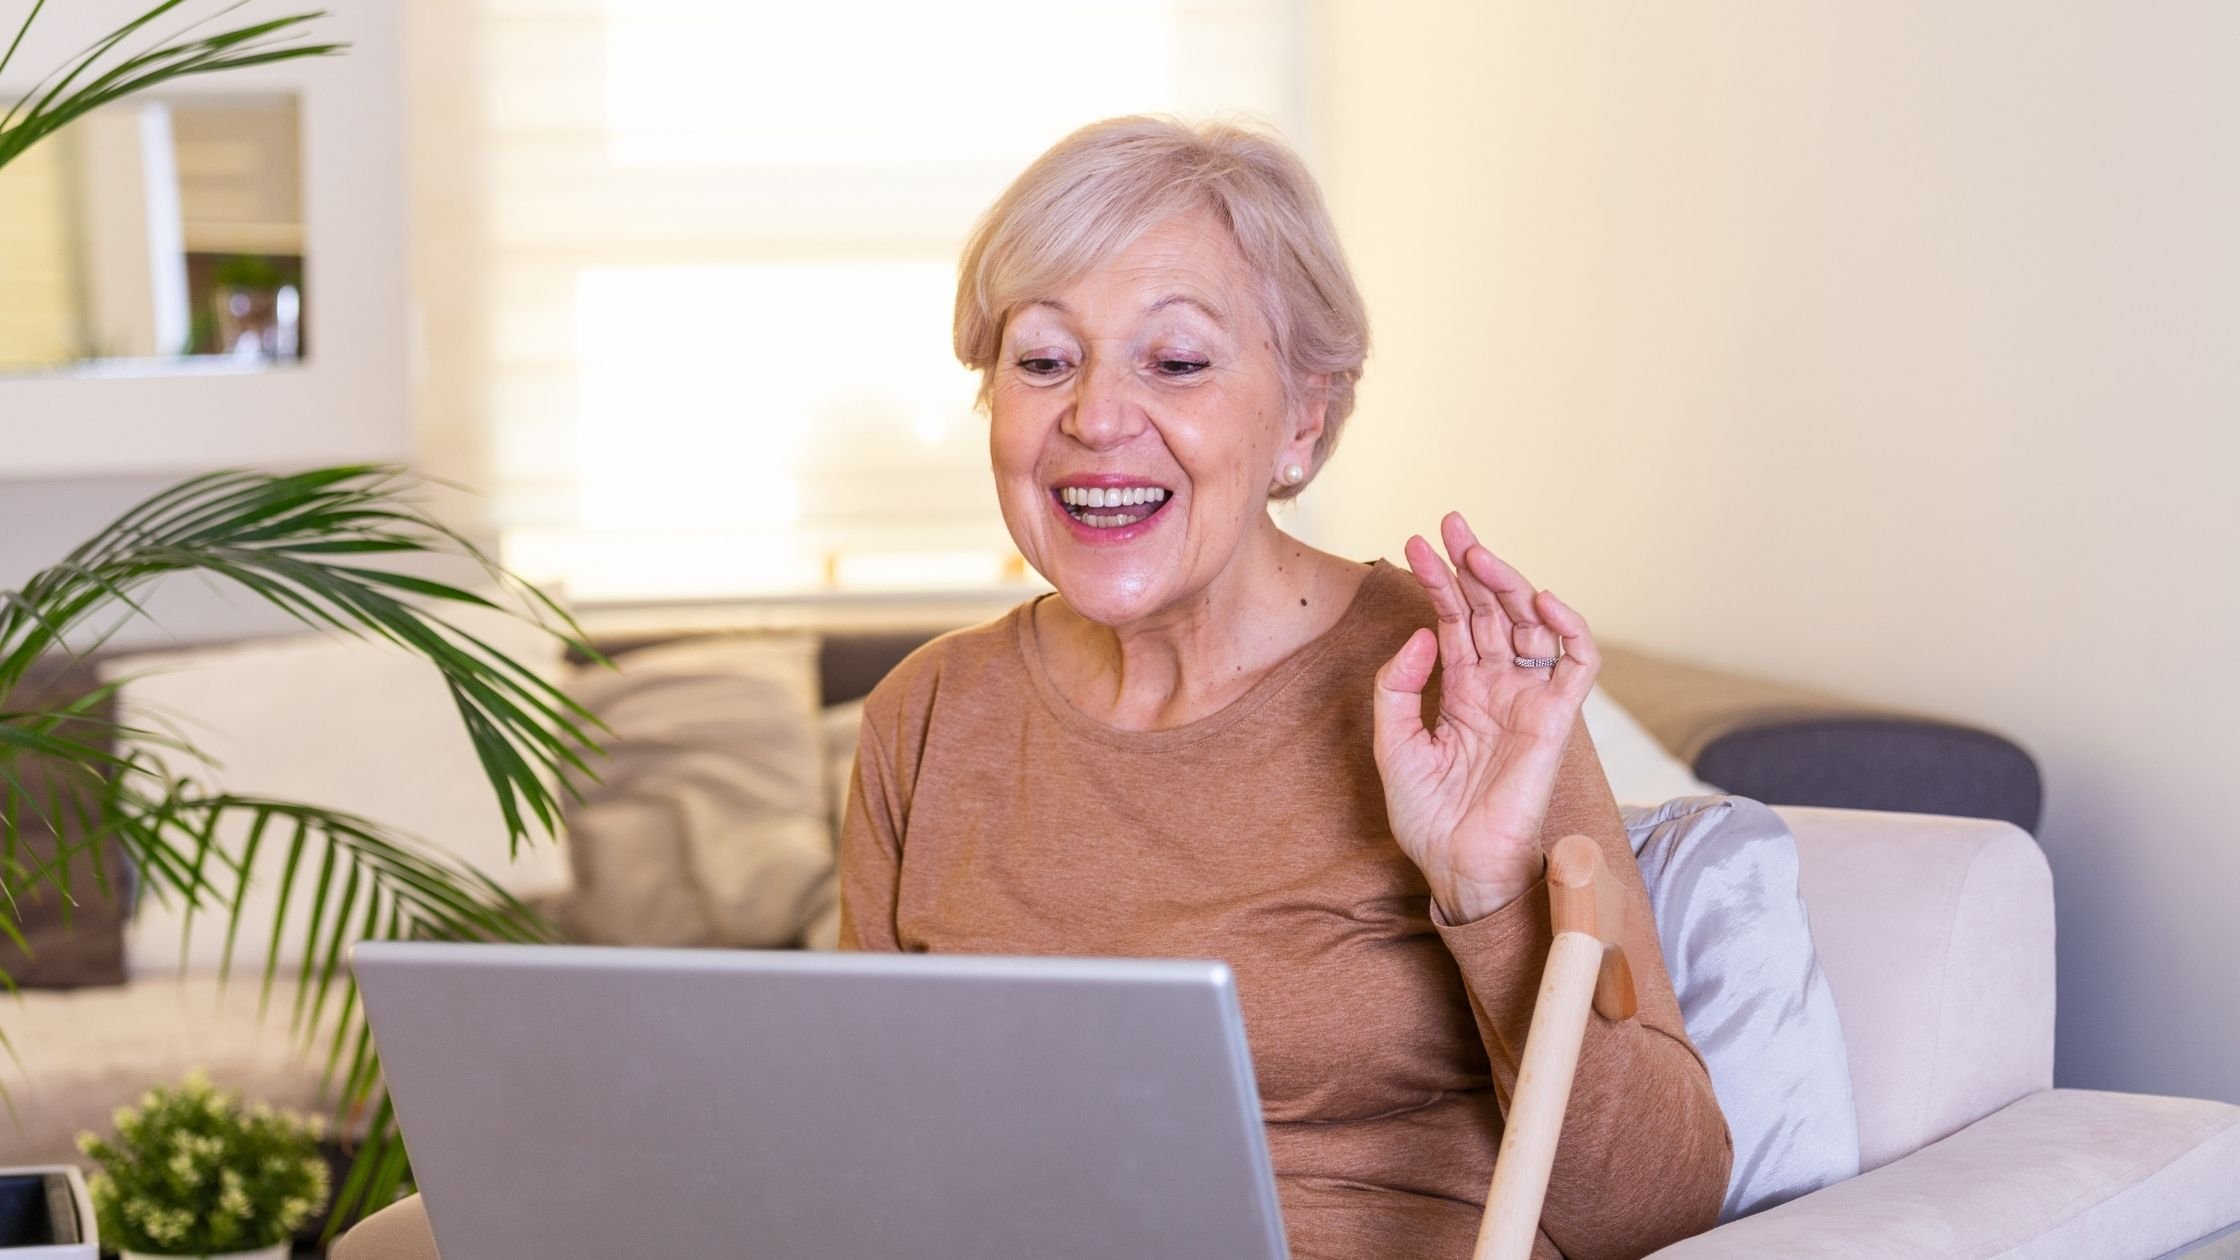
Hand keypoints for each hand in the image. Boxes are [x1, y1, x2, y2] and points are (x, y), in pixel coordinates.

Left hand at [1372, 512, 1599, 923]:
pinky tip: (1539, 599)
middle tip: (1450, 524)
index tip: (1415, 540)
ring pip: (1530, 623)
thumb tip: (1424, 632)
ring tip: (1476, 553)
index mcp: (1462, 690)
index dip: (1438, 580)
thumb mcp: (1394, 741)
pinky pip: (1577, 663)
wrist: (1456, 865)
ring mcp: (1529, 699)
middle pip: (1491, 610)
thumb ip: (1399, 686)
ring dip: (1508, 583)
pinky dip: (1568, 626)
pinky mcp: (1557, 719)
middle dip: (1472, 565)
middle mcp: (1498, 687)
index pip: (1454, 620)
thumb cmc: (1426, 815)